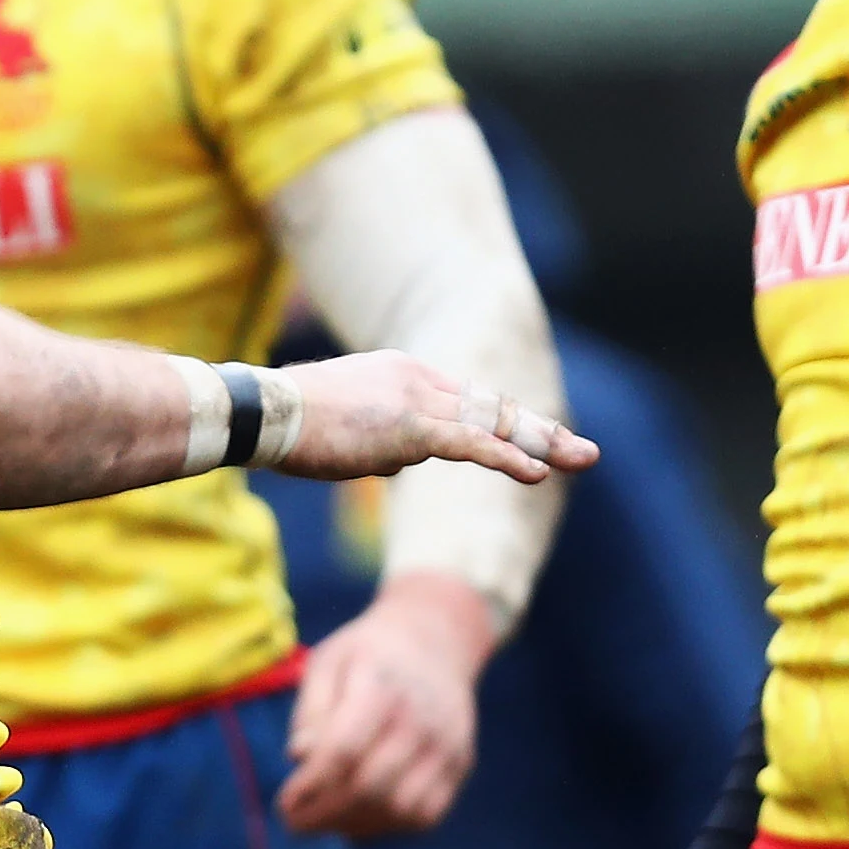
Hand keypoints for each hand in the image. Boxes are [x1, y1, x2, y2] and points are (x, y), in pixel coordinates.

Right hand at [268, 352, 596, 485]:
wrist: (264, 412)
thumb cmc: (289, 425)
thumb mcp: (345, 428)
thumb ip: (380, 441)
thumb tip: (395, 461)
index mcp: (403, 374)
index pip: (469, 401)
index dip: (508, 424)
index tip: (540, 441)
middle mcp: (417, 379)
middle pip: (492, 406)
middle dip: (541, 430)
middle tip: (584, 450)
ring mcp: (415, 400)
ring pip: (491, 423)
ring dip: (540, 443)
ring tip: (579, 459)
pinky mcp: (409, 426)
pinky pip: (470, 444)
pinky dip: (506, 458)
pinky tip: (536, 474)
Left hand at [279, 572, 491, 836]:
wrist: (436, 641)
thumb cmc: (368, 655)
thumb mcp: (328, 662)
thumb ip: (311, 710)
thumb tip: (299, 757)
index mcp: (382, 685)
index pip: (344, 750)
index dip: (310, 785)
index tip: (284, 802)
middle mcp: (422, 718)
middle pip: (370, 787)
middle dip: (324, 815)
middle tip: (295, 821)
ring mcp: (447, 744)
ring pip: (400, 810)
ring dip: (355, 825)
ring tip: (325, 818)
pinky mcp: (460, 764)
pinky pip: (424, 815)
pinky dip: (388, 825)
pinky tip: (360, 815)